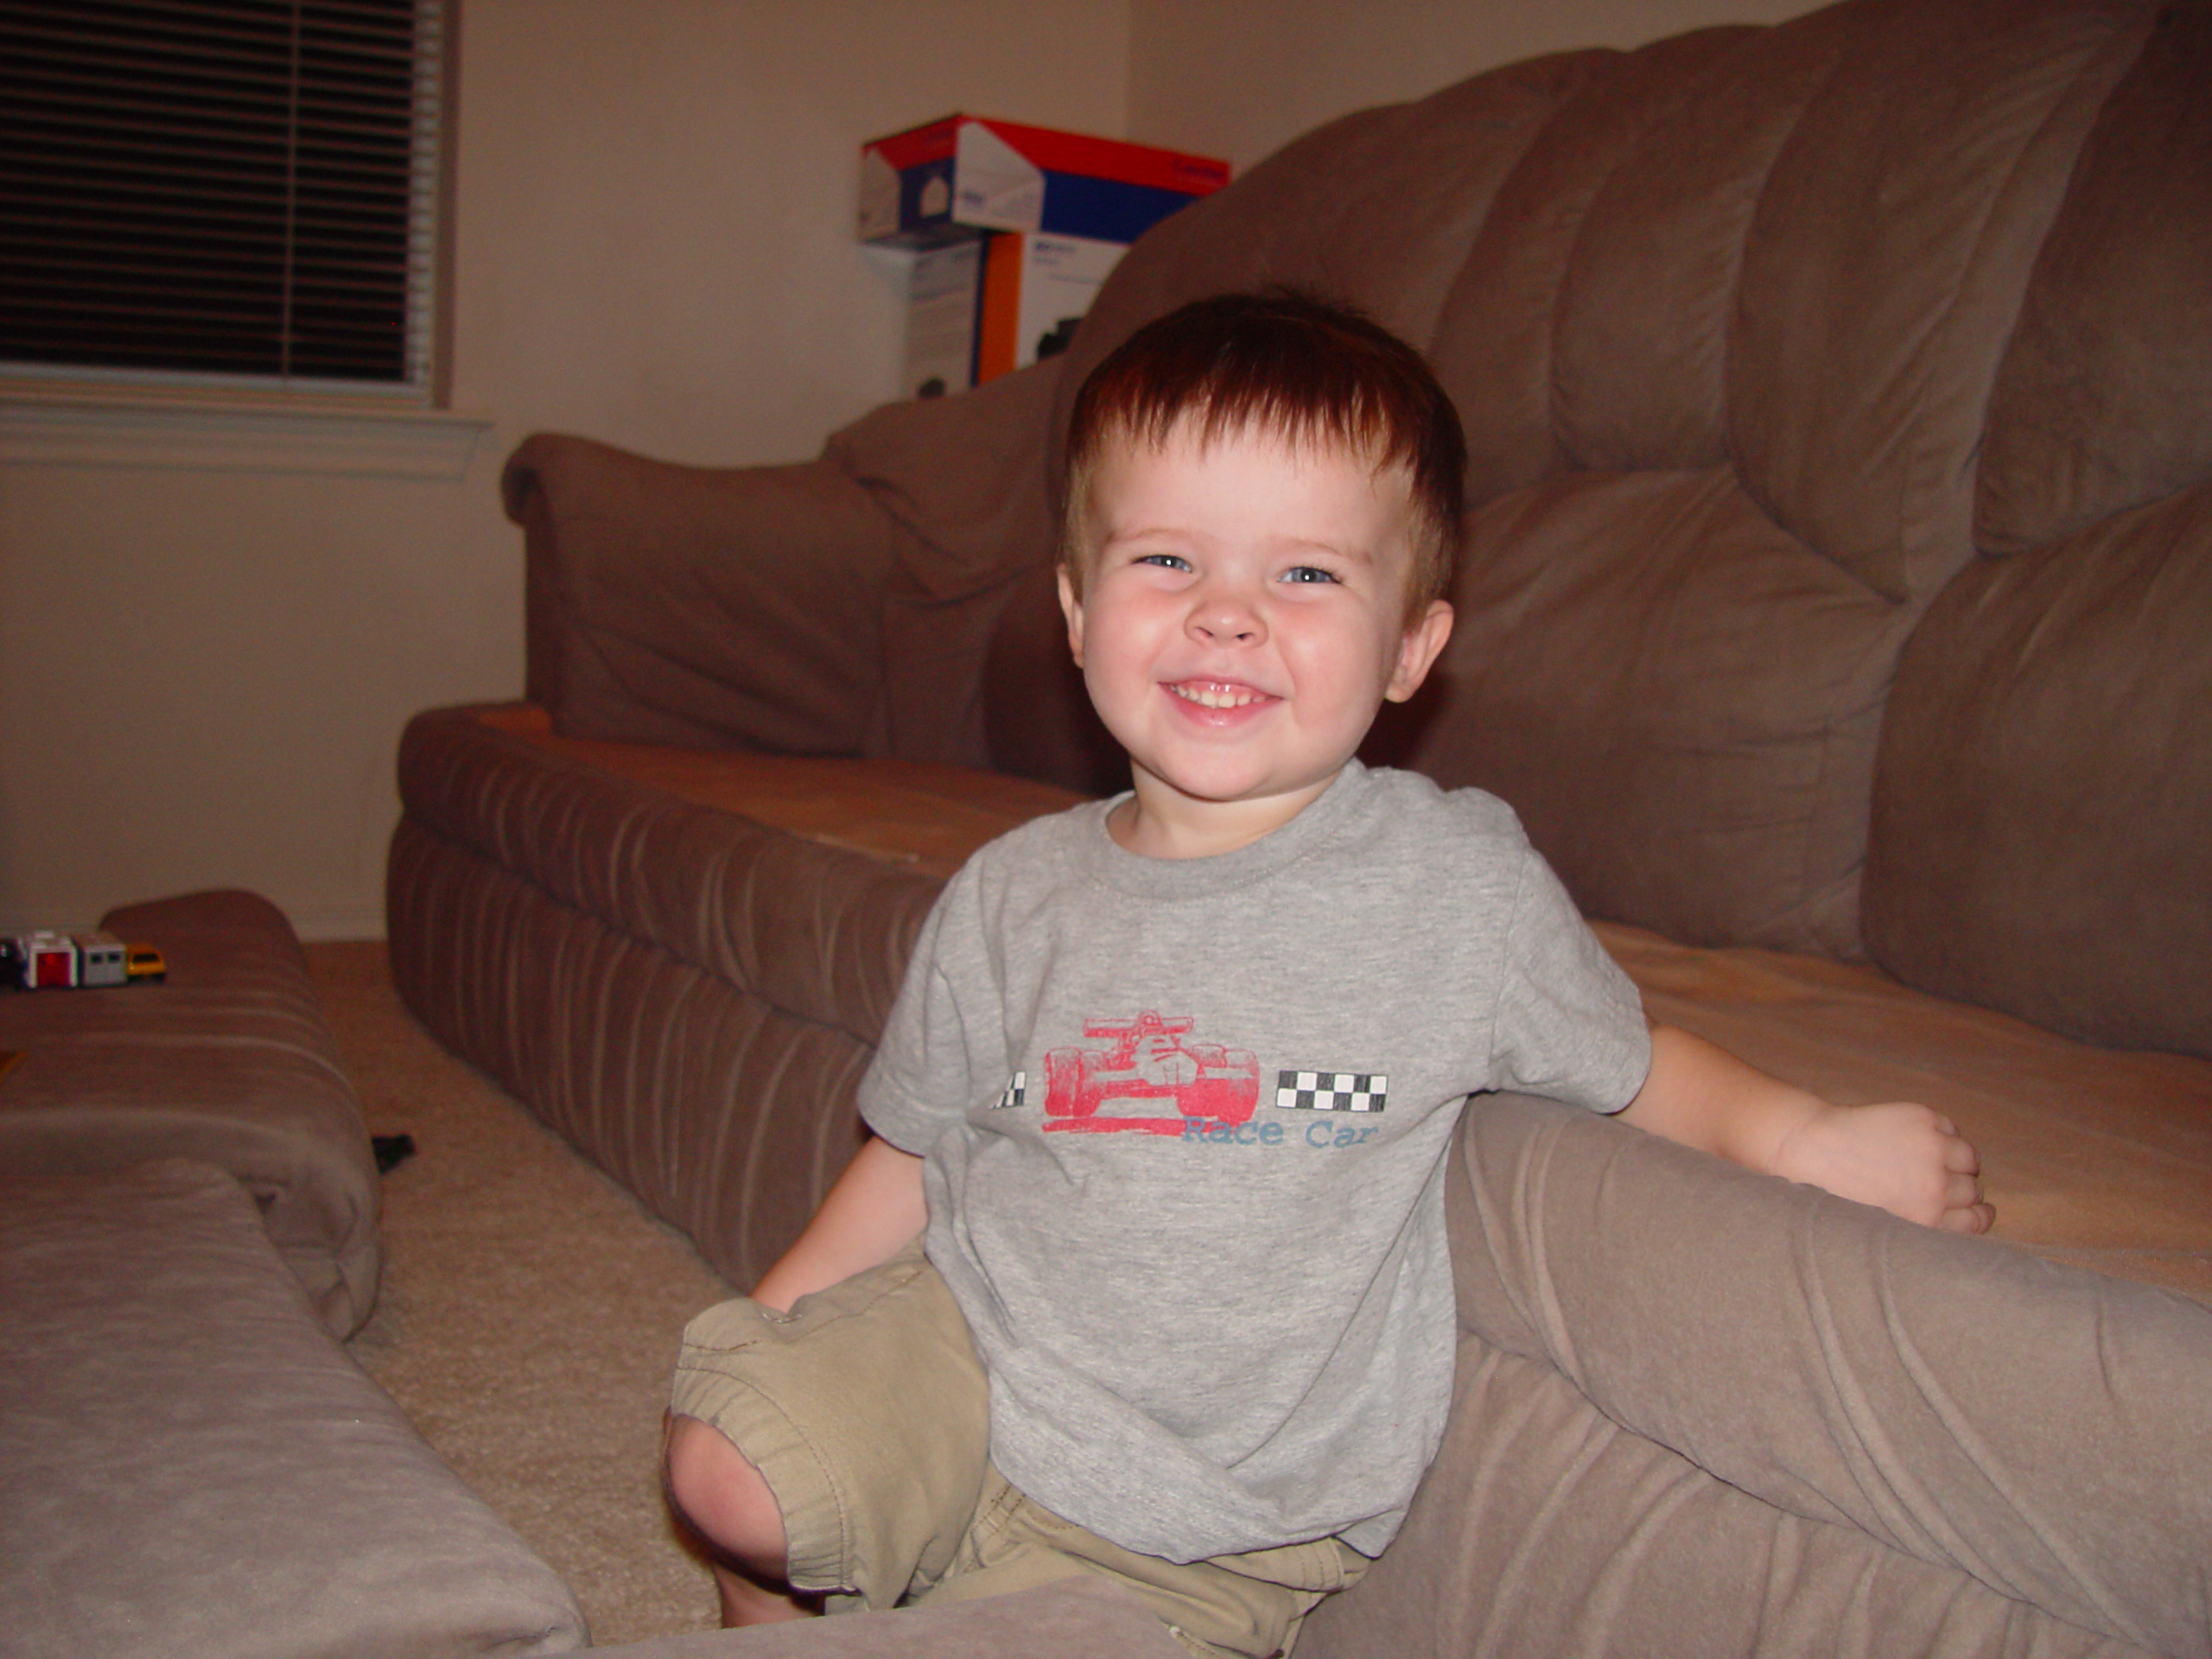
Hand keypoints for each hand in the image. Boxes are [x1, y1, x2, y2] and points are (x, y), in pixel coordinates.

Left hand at [1769, 1101, 1993, 1233]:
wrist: (1809, 1148)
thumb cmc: (1839, 1190)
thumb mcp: (1885, 1223)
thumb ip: (1925, 1223)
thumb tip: (1969, 1218)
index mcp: (1926, 1219)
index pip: (1978, 1221)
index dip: (1977, 1215)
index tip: (1971, 1209)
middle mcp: (1935, 1186)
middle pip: (1973, 1190)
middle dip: (1961, 1187)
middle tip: (1937, 1182)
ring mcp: (1932, 1148)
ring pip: (1969, 1158)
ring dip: (1956, 1160)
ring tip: (1930, 1159)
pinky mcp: (1923, 1118)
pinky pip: (1951, 1129)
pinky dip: (1942, 1133)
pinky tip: (1916, 1138)